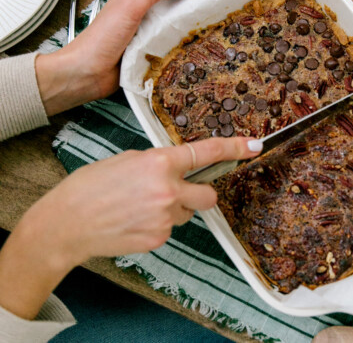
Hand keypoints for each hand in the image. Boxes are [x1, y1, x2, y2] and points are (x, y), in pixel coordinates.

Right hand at [0, 137, 261, 318]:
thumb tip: (177, 166)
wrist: (66, 224)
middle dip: (200, 194)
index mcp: (159, 163)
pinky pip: (170, 228)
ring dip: (173, 208)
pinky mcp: (159, 239)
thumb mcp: (127, 159)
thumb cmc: (90, 186)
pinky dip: (158, 224)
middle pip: (209, 196)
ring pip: (186, 213)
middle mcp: (169, 191)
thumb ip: (158, 162)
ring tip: (140, 207)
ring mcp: (166, 218)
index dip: (234, 148)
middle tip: (177, 191)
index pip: (205, 153)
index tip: (254, 146)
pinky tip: (135, 221)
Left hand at [35, 0, 189, 115]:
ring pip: (168, 34)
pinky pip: (164, 53)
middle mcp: (137, 18)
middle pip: (168, 12)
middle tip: (202, 19)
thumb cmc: (101, 39)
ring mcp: (142, 39)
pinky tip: (182, 55)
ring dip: (180, 37)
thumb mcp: (130, 5)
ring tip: (197, 38)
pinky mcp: (145, 58)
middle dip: (184, 15)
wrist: (87, 73)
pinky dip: (172, 54)